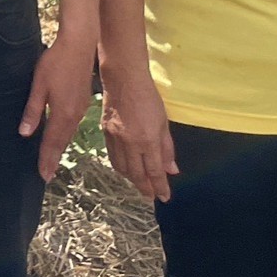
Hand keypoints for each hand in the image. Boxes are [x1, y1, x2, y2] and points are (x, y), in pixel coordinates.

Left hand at [20, 29, 96, 182]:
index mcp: (63, 113)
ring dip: (60, 148)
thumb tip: (24, 133)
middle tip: (47, 175)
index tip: (43, 176)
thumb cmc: (56, 63)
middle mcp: (74, 115)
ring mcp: (81, 108)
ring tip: (53, 160)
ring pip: (69, 134)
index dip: (46, 159)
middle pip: (62, 142)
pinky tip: (62, 135)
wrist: (79, 45)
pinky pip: (73, 125)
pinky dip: (66, 136)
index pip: (52, 142)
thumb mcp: (39, 86)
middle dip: (54, 159)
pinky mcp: (83, 101)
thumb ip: (32, 110)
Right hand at [100, 69, 177, 201]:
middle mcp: (129, 142)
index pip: (155, 171)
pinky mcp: (105, 132)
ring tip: (140, 183)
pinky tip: (126, 167)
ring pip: (122, 168)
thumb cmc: (148, 97)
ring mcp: (115, 138)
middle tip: (151, 195)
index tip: (164, 197)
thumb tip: (171, 170)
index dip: (160, 186)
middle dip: (144, 187)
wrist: (123, 78)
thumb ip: (167, 148)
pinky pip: (112, 156)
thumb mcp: (163, 122)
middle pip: (136, 174)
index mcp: (147, 140)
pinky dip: (120, 166)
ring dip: (131, 179)